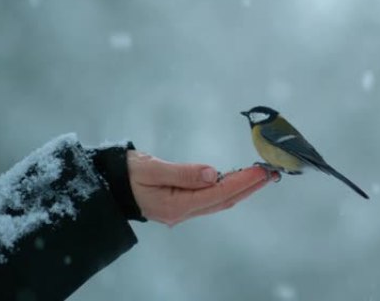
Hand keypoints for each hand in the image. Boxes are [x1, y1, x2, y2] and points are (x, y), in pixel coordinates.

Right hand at [127, 150, 277, 225]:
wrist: (107, 185)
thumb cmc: (125, 173)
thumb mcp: (150, 168)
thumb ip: (181, 172)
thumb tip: (212, 173)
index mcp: (175, 205)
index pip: (217, 193)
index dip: (241, 182)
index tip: (260, 171)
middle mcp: (182, 212)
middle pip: (223, 200)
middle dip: (249, 187)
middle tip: (272, 173)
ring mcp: (183, 210)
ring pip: (219, 201)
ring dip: (241, 189)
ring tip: (262, 176)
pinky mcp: (182, 204)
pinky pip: (211, 199)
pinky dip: (228, 189)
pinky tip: (239, 181)